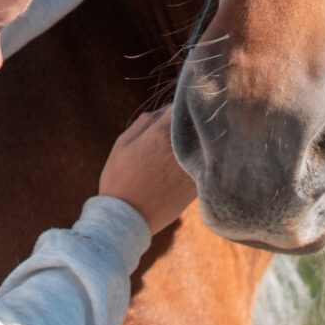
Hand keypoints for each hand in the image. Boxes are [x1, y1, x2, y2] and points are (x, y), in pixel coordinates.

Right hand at [98, 104, 196, 233]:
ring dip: (197, 142)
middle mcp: (181, 148)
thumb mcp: (123, 143)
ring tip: (178, 151)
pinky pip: (204, 164)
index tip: (176, 110)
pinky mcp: (197, 184)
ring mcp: (192, 166)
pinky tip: (182, 168)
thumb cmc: (119, 179)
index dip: (180, 105)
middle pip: (197, 123)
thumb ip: (145, 121)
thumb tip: (165, 109)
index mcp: (161, 133)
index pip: (183, 105)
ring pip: (203, 144)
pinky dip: (199, 161)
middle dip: (190, 123)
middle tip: (179, 129)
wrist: (127, 219)